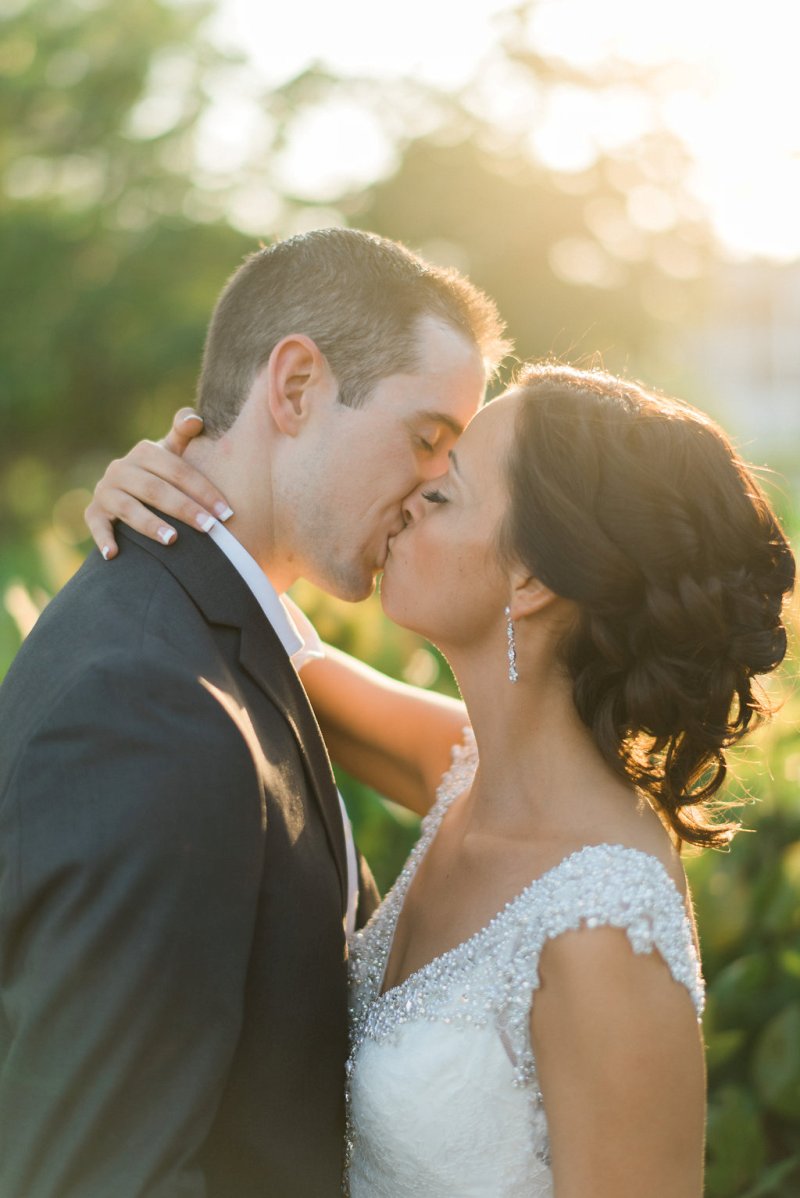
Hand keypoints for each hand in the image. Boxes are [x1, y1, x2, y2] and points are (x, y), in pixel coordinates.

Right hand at [84, 409, 233, 558]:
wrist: (128, 486)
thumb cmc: (163, 472)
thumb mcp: (172, 452)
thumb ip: (183, 434)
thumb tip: (195, 419)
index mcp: (145, 452)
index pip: (178, 471)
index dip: (203, 490)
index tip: (226, 512)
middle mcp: (121, 468)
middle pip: (155, 490)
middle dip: (184, 509)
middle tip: (209, 528)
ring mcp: (106, 490)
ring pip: (128, 508)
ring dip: (149, 525)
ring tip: (173, 540)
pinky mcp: (93, 511)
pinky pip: (96, 524)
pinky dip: (102, 538)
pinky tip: (113, 554)